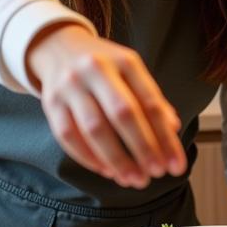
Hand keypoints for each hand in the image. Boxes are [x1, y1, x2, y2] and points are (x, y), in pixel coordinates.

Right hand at [27, 23, 186, 188]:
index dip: (165, 137)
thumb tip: (172, 130)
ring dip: (117, 160)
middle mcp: (96, 69)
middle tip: (157, 174)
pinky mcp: (51, 103)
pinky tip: (107, 171)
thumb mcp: (131, 71)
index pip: (150, 102)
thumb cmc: (105, 66)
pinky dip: (89, 158)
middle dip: (142, 148)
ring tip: (134, 179)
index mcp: (124, 61)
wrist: (57, 47)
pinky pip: (69, 136)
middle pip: (122, 114)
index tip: (175, 164)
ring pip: (94, 129)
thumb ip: (151, 99)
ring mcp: (71, 86)